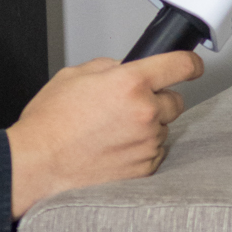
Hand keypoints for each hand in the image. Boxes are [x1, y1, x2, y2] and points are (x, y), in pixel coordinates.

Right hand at [6, 51, 202, 216]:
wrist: (39, 164)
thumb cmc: (50, 124)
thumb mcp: (74, 76)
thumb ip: (108, 67)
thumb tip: (124, 69)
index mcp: (130, 83)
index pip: (180, 65)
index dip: (190, 63)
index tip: (192, 65)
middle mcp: (145, 113)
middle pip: (175, 101)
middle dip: (156, 100)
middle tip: (127, 107)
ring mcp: (147, 143)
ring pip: (163, 128)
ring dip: (147, 127)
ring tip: (111, 131)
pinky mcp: (144, 168)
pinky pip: (154, 152)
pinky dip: (140, 149)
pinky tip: (113, 148)